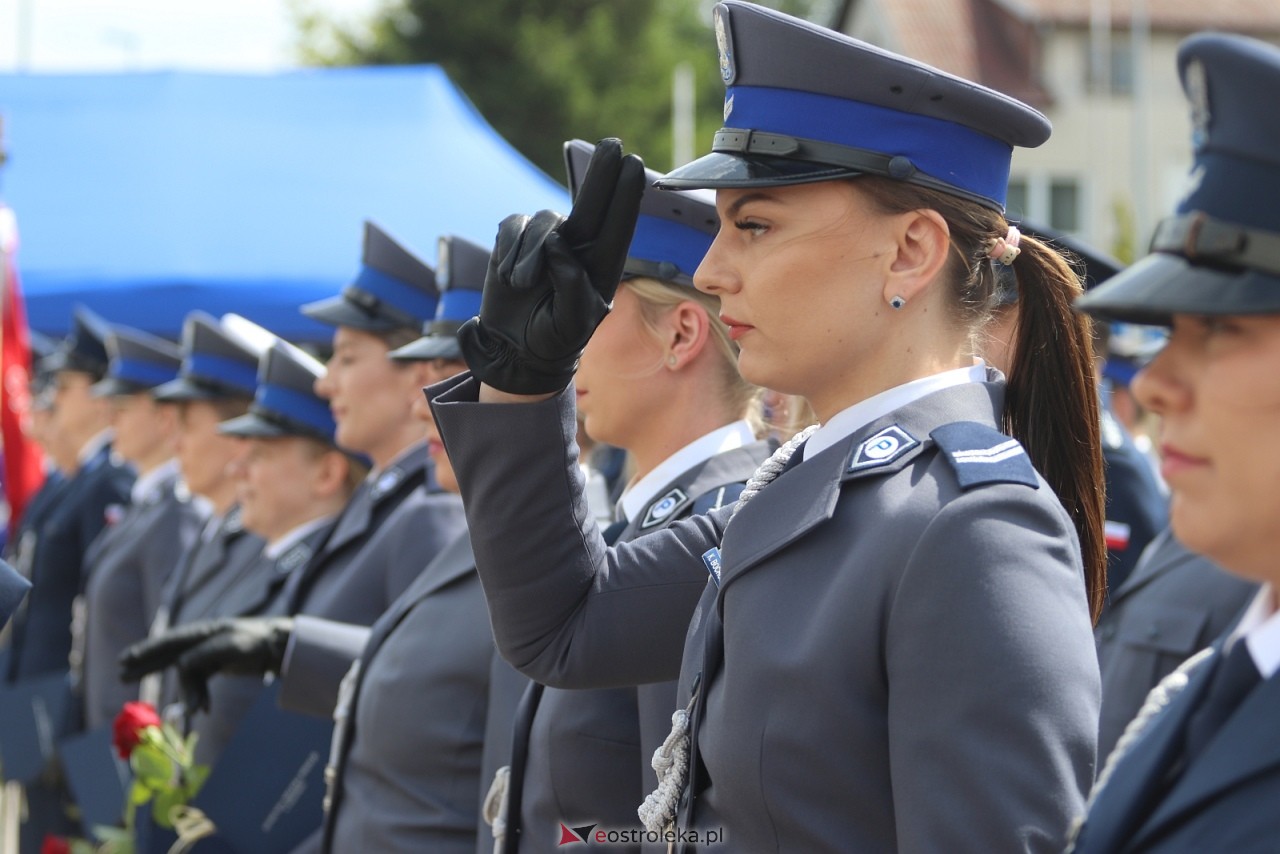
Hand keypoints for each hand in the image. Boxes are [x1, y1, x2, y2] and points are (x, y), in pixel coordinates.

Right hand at [119, 617, 293, 712]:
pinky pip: (199, 681)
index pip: (169, 642)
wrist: (278, 647)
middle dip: (147, 664)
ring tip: (194, 710)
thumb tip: (180, 665)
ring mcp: (207, 654)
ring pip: (184, 673)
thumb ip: (206, 653)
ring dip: (186, 692)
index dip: (147, 651)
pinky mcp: (215, 666)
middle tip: (122, 674)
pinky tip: (203, 710)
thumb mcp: (234, 646)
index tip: (126, 659)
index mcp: (203, 632)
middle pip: (168, 654)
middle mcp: (201, 641)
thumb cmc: (257, 641)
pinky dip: (198, 695)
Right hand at [458, 138, 644, 393]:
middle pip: (592, 202)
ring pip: (543, 220)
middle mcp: (578, 246)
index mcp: (601, 265)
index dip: (626, 193)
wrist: (516, 348)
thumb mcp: (572, 321)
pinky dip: (508, 249)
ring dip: (528, 252)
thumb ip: (571, 282)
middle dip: (602, 172)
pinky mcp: (516, 241)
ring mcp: (547, 241)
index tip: (634, 164)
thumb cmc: (554, 338)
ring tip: (522, 284)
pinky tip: (509, 275)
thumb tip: (558, 240)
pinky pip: (513, 226)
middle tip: (612, 144)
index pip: (618, 224)